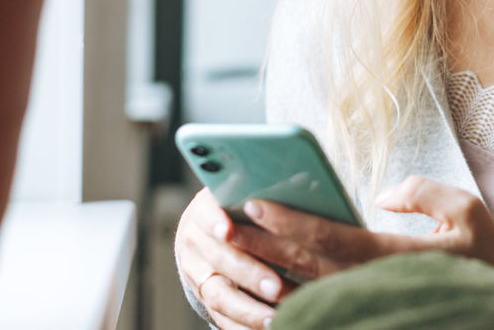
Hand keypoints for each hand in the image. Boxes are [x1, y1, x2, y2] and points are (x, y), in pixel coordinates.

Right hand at [174, 187, 296, 328]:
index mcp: (204, 207)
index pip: (207, 211)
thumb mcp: (245, 189)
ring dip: (248, 309)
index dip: (215, 220)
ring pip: (219, 296)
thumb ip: (262, 188)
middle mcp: (193, 241)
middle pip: (219, 260)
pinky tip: (268, 328)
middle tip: (277, 286)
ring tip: (276, 318)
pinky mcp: (206, 297)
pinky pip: (222, 318)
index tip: (228, 228)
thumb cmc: (242, 201)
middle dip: (249, 274)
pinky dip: (242, 327)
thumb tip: (299, 178)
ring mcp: (196, 272)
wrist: (214, 223)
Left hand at [226, 175, 493, 286]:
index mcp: (400, 258)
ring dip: (269, 272)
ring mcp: (375, 307)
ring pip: (309, 294)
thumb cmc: (489, 260)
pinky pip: (325, 312)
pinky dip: (291, 301)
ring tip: (235, 253)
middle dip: (264, 245)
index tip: (257, 202)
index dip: (291, 221)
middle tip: (226, 225)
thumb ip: (423, 193)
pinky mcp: (373, 316)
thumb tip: (380, 196)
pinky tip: (265, 287)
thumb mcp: (468, 211)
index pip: (331, 240)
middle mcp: (380, 288)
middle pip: (307, 268)